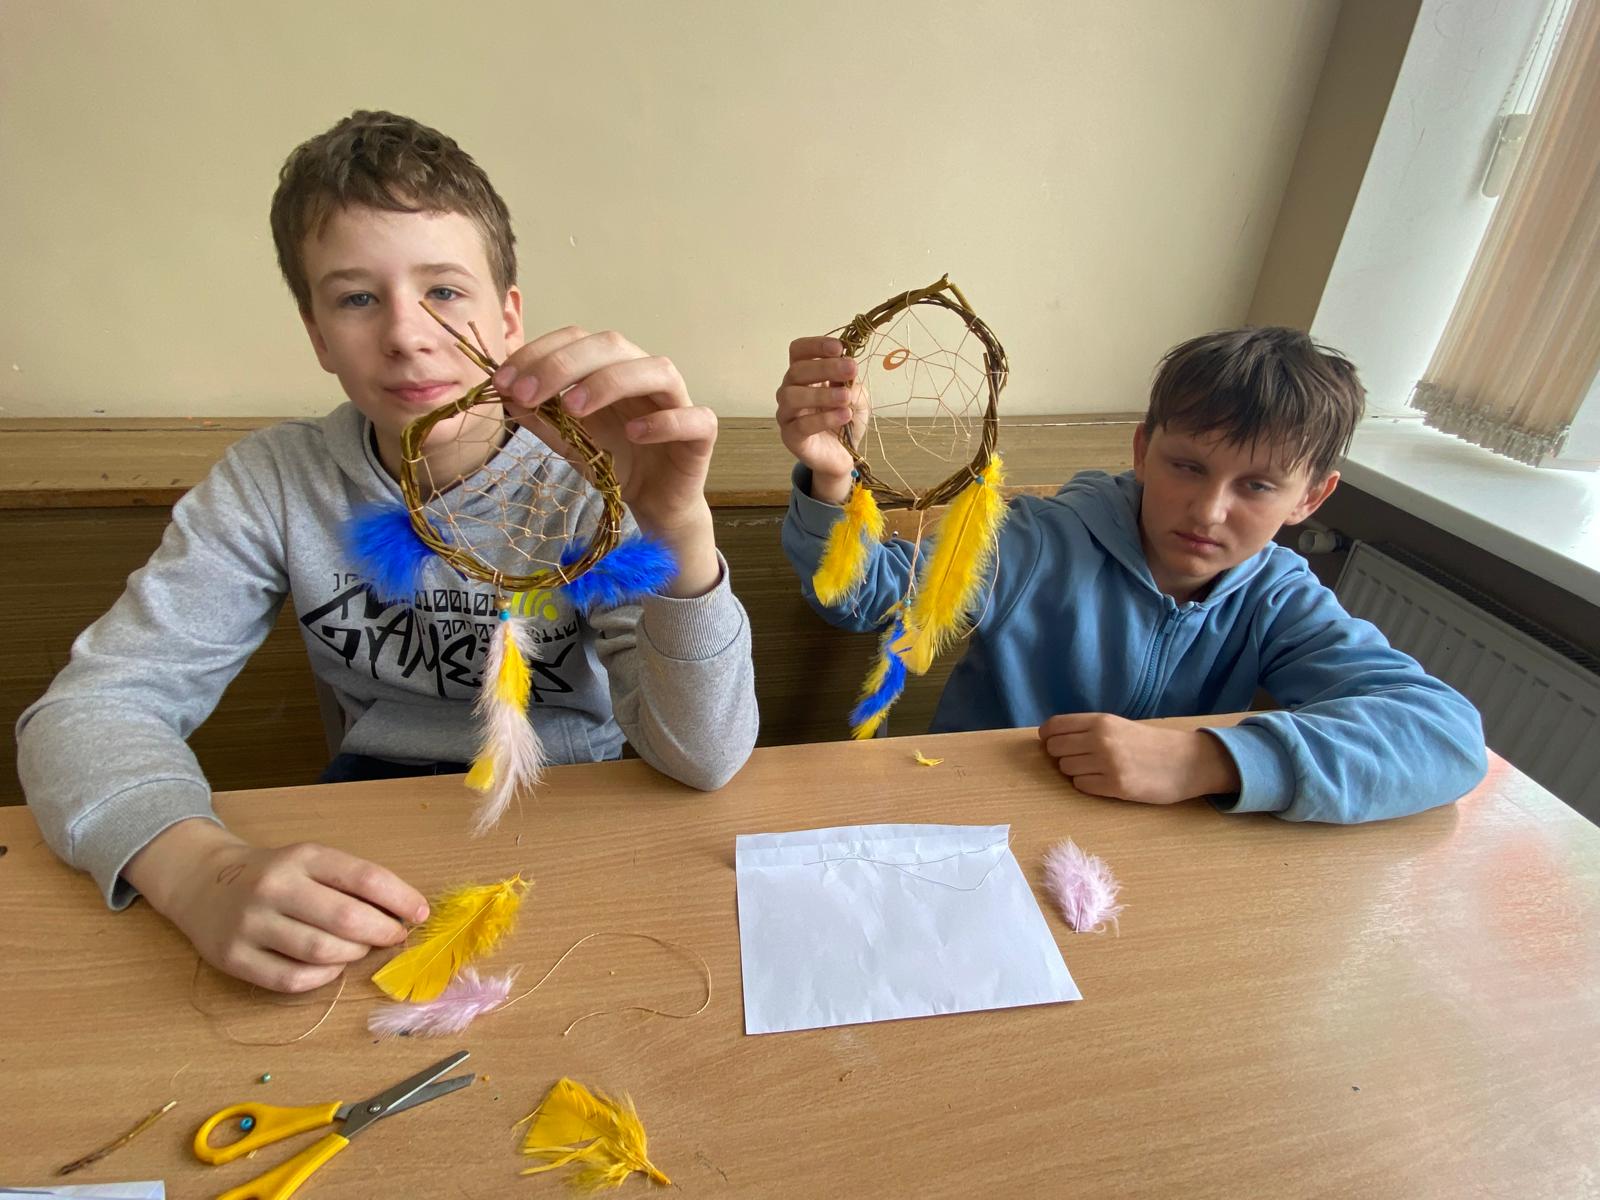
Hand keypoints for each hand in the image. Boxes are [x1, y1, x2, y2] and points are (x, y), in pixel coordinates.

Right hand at [124, 819, 427, 992]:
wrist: (202, 881)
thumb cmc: (273, 874)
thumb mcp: (310, 861)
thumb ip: (351, 883)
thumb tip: (405, 914)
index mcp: (302, 857)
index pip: (365, 878)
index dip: (401, 899)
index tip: (420, 913)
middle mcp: (275, 887)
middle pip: (347, 919)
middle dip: (383, 932)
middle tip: (394, 936)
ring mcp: (250, 924)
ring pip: (321, 952)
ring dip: (353, 954)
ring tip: (359, 948)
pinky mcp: (233, 958)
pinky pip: (291, 980)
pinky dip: (322, 977)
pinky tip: (330, 966)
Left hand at [492, 328, 720, 595]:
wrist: (653, 504)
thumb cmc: (614, 463)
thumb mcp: (567, 440)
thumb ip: (540, 416)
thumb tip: (503, 392)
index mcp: (611, 367)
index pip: (576, 339)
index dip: (539, 353)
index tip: (503, 382)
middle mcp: (644, 374)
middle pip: (611, 344)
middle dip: (562, 364)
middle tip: (526, 393)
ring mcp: (677, 400)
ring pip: (656, 370)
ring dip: (610, 382)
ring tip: (573, 408)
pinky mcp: (701, 433)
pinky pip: (693, 417)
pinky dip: (664, 422)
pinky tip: (634, 433)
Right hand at [776, 336, 868, 504]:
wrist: (844, 455)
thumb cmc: (846, 420)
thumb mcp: (856, 396)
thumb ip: (851, 382)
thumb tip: (848, 368)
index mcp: (804, 375)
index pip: (798, 351)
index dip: (815, 345)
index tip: (839, 347)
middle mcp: (790, 390)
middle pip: (796, 371)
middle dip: (826, 367)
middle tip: (851, 368)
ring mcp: (787, 414)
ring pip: (793, 396)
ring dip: (822, 394)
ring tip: (846, 397)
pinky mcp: (790, 437)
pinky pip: (801, 425)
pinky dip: (824, 418)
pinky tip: (843, 415)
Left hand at [1038, 714, 1240, 804]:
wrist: (1186, 761)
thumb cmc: (1150, 743)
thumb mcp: (1119, 725)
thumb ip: (1089, 729)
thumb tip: (1052, 738)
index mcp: (1101, 721)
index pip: (1055, 726)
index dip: (1048, 736)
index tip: (1050, 741)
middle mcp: (1100, 740)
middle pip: (1055, 749)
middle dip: (1062, 755)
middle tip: (1079, 758)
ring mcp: (1107, 764)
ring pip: (1066, 769)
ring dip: (1075, 771)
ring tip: (1096, 770)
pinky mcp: (1115, 787)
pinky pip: (1081, 786)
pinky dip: (1087, 784)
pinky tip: (1103, 781)